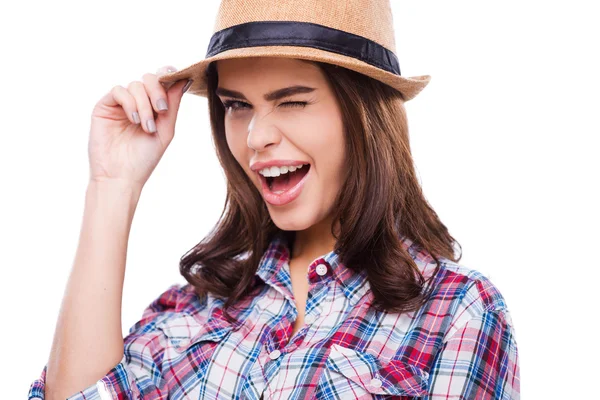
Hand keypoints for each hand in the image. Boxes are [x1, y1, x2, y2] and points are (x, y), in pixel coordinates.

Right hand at [88, 65, 191, 189]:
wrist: (121, 176)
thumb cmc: (145, 158)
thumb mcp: (166, 129)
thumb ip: (173, 104)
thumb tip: (185, 79)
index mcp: (153, 107)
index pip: (161, 82)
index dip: (169, 76)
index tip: (178, 79)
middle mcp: (137, 102)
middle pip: (149, 79)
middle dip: (158, 92)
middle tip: (162, 110)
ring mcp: (121, 103)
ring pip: (135, 85)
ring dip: (144, 105)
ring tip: (146, 126)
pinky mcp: (105, 106)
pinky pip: (119, 91)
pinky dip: (130, 103)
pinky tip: (134, 120)